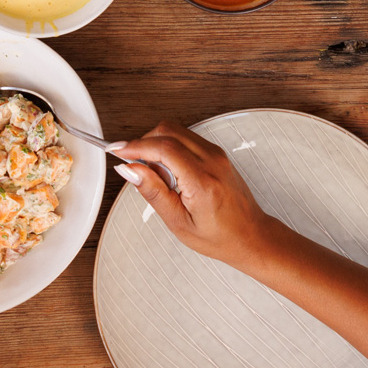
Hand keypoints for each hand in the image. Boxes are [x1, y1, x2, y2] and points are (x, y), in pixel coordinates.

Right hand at [112, 122, 283, 266]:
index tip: (117, 151)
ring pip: (176, 131)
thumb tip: (131, 169)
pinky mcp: (217, 153)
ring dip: (157, 144)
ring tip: (156, 175)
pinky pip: (186, 138)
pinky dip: (170, 147)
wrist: (250, 235)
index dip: (135, 146)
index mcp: (202, 181)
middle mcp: (212, 161)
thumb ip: (153, 192)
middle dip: (143, 142)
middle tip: (133, 165)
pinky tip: (169, 172)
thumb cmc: (219, 236)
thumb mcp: (178, 222)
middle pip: (168, 131)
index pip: (163, 148)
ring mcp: (217, 154)